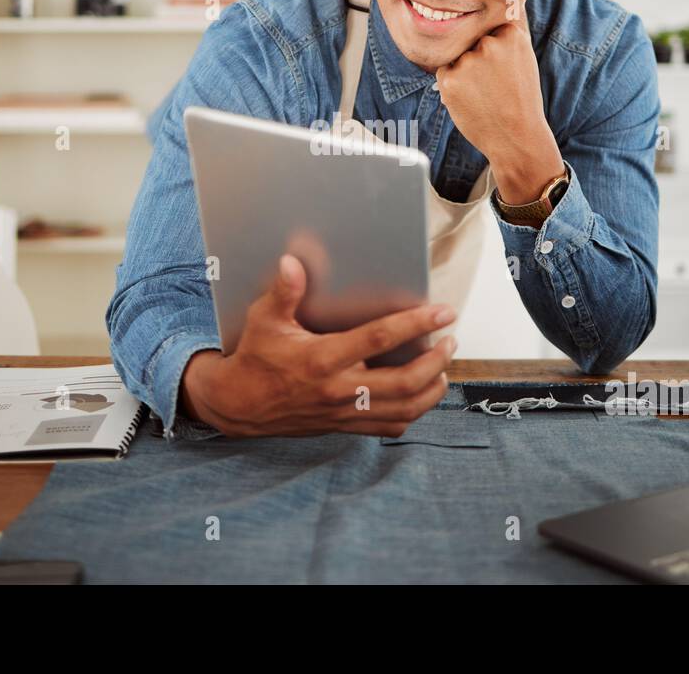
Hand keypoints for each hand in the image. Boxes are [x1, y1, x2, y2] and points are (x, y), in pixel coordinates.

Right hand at [180, 254, 456, 437]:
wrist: (238, 406)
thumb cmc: (255, 357)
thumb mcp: (265, 320)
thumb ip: (284, 292)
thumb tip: (292, 261)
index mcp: (323, 358)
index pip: (380, 338)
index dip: (416, 324)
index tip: (443, 312)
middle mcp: (338, 389)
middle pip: (405, 381)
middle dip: (436, 360)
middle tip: (450, 339)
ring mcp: (344, 412)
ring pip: (404, 409)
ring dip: (432, 388)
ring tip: (444, 366)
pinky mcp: (344, 426)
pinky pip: (389, 427)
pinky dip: (412, 413)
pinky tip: (421, 395)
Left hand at [435, 0, 564, 203]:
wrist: (515, 137)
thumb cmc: (520, 95)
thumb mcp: (524, 53)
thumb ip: (515, 20)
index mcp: (511, 34)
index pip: (486, 24)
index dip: (491, 47)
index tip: (501, 68)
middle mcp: (490, 43)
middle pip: (469, 39)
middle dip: (476, 59)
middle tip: (494, 84)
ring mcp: (469, 61)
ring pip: (455, 55)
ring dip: (464, 71)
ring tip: (484, 93)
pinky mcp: (451, 79)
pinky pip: (444, 72)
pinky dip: (453, 84)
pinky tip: (472, 99)